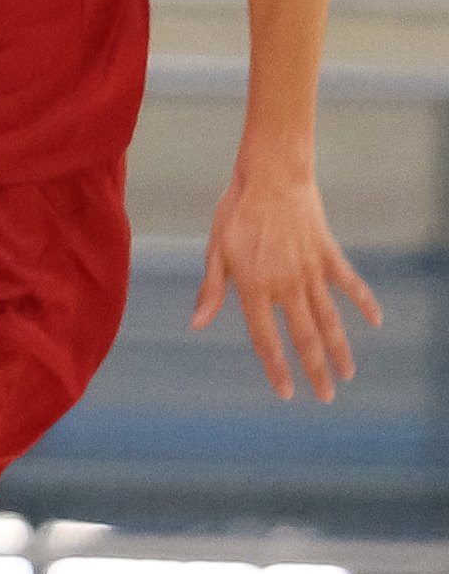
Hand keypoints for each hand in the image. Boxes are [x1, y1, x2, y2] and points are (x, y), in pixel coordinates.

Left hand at [192, 164, 380, 400]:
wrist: (271, 176)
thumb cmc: (235, 212)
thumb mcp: (215, 250)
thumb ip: (211, 290)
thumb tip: (197, 325)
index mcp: (254, 287)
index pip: (266, 339)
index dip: (277, 369)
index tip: (287, 393)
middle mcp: (286, 285)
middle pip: (304, 338)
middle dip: (315, 371)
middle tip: (325, 397)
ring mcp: (311, 271)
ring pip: (330, 319)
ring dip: (340, 349)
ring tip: (347, 375)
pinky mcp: (328, 255)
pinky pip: (350, 284)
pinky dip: (364, 303)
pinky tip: (377, 322)